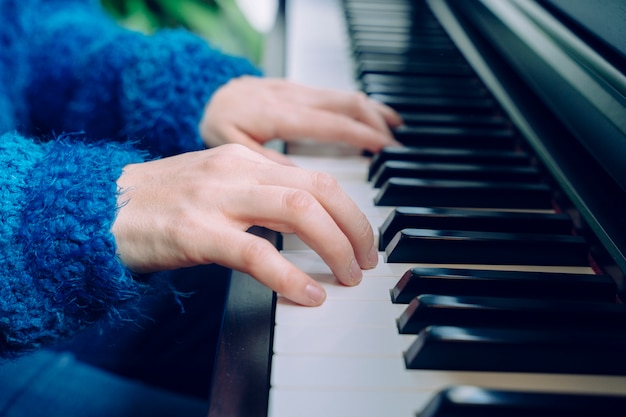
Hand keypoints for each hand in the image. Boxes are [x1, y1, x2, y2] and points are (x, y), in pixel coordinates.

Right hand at [112, 144, 377, 305]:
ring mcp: (216, 199)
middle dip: (355, 227)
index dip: (350, 210)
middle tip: (366, 260)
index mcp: (245, 158)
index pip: (316, 177)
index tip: (362, 238)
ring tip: (347, 276)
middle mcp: (237, 170)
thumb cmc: (162, 203)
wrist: (101, 210)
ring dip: (334, 246)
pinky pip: (257, 252)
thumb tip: (307, 223)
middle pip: (319, 190)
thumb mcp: (218, 186)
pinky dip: (289, 275)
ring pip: (298, 211)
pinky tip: (307, 294)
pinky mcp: (196, 231)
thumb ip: (261, 196)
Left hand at [199, 76, 402, 164]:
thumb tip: (300, 181)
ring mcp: (298, 91)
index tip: (385, 150)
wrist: (205, 93)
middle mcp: (294, 97)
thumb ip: (267, 161)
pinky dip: (359, 106)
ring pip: (346, 95)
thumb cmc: (218, 122)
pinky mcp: (299, 90)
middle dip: (377, 124)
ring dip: (374, 112)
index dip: (362, 136)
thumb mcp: (232, 147)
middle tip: (396, 151)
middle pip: (347, 104)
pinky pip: (336, 95)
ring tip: (395, 131)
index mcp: (280, 114)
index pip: (332, 124)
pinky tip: (372, 116)